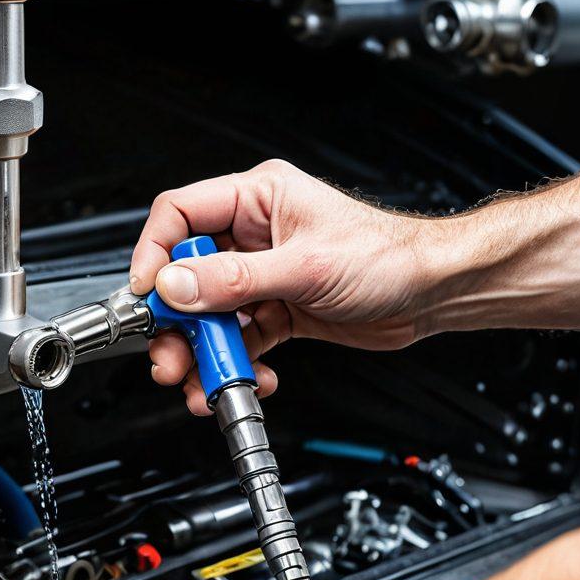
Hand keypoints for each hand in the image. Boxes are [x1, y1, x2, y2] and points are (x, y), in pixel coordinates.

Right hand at [130, 159, 433, 414]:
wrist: (430, 293)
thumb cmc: (387, 257)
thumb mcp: (305, 267)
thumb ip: (234, 280)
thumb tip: (176, 285)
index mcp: (257, 200)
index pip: (181, 216)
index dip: (155, 254)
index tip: (149, 294)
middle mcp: (254, 235)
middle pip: (188, 276)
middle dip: (177, 322)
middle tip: (171, 354)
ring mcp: (263, 276)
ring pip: (211, 316)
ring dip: (205, 352)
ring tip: (205, 379)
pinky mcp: (275, 310)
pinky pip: (240, 340)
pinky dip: (237, 363)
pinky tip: (250, 376)